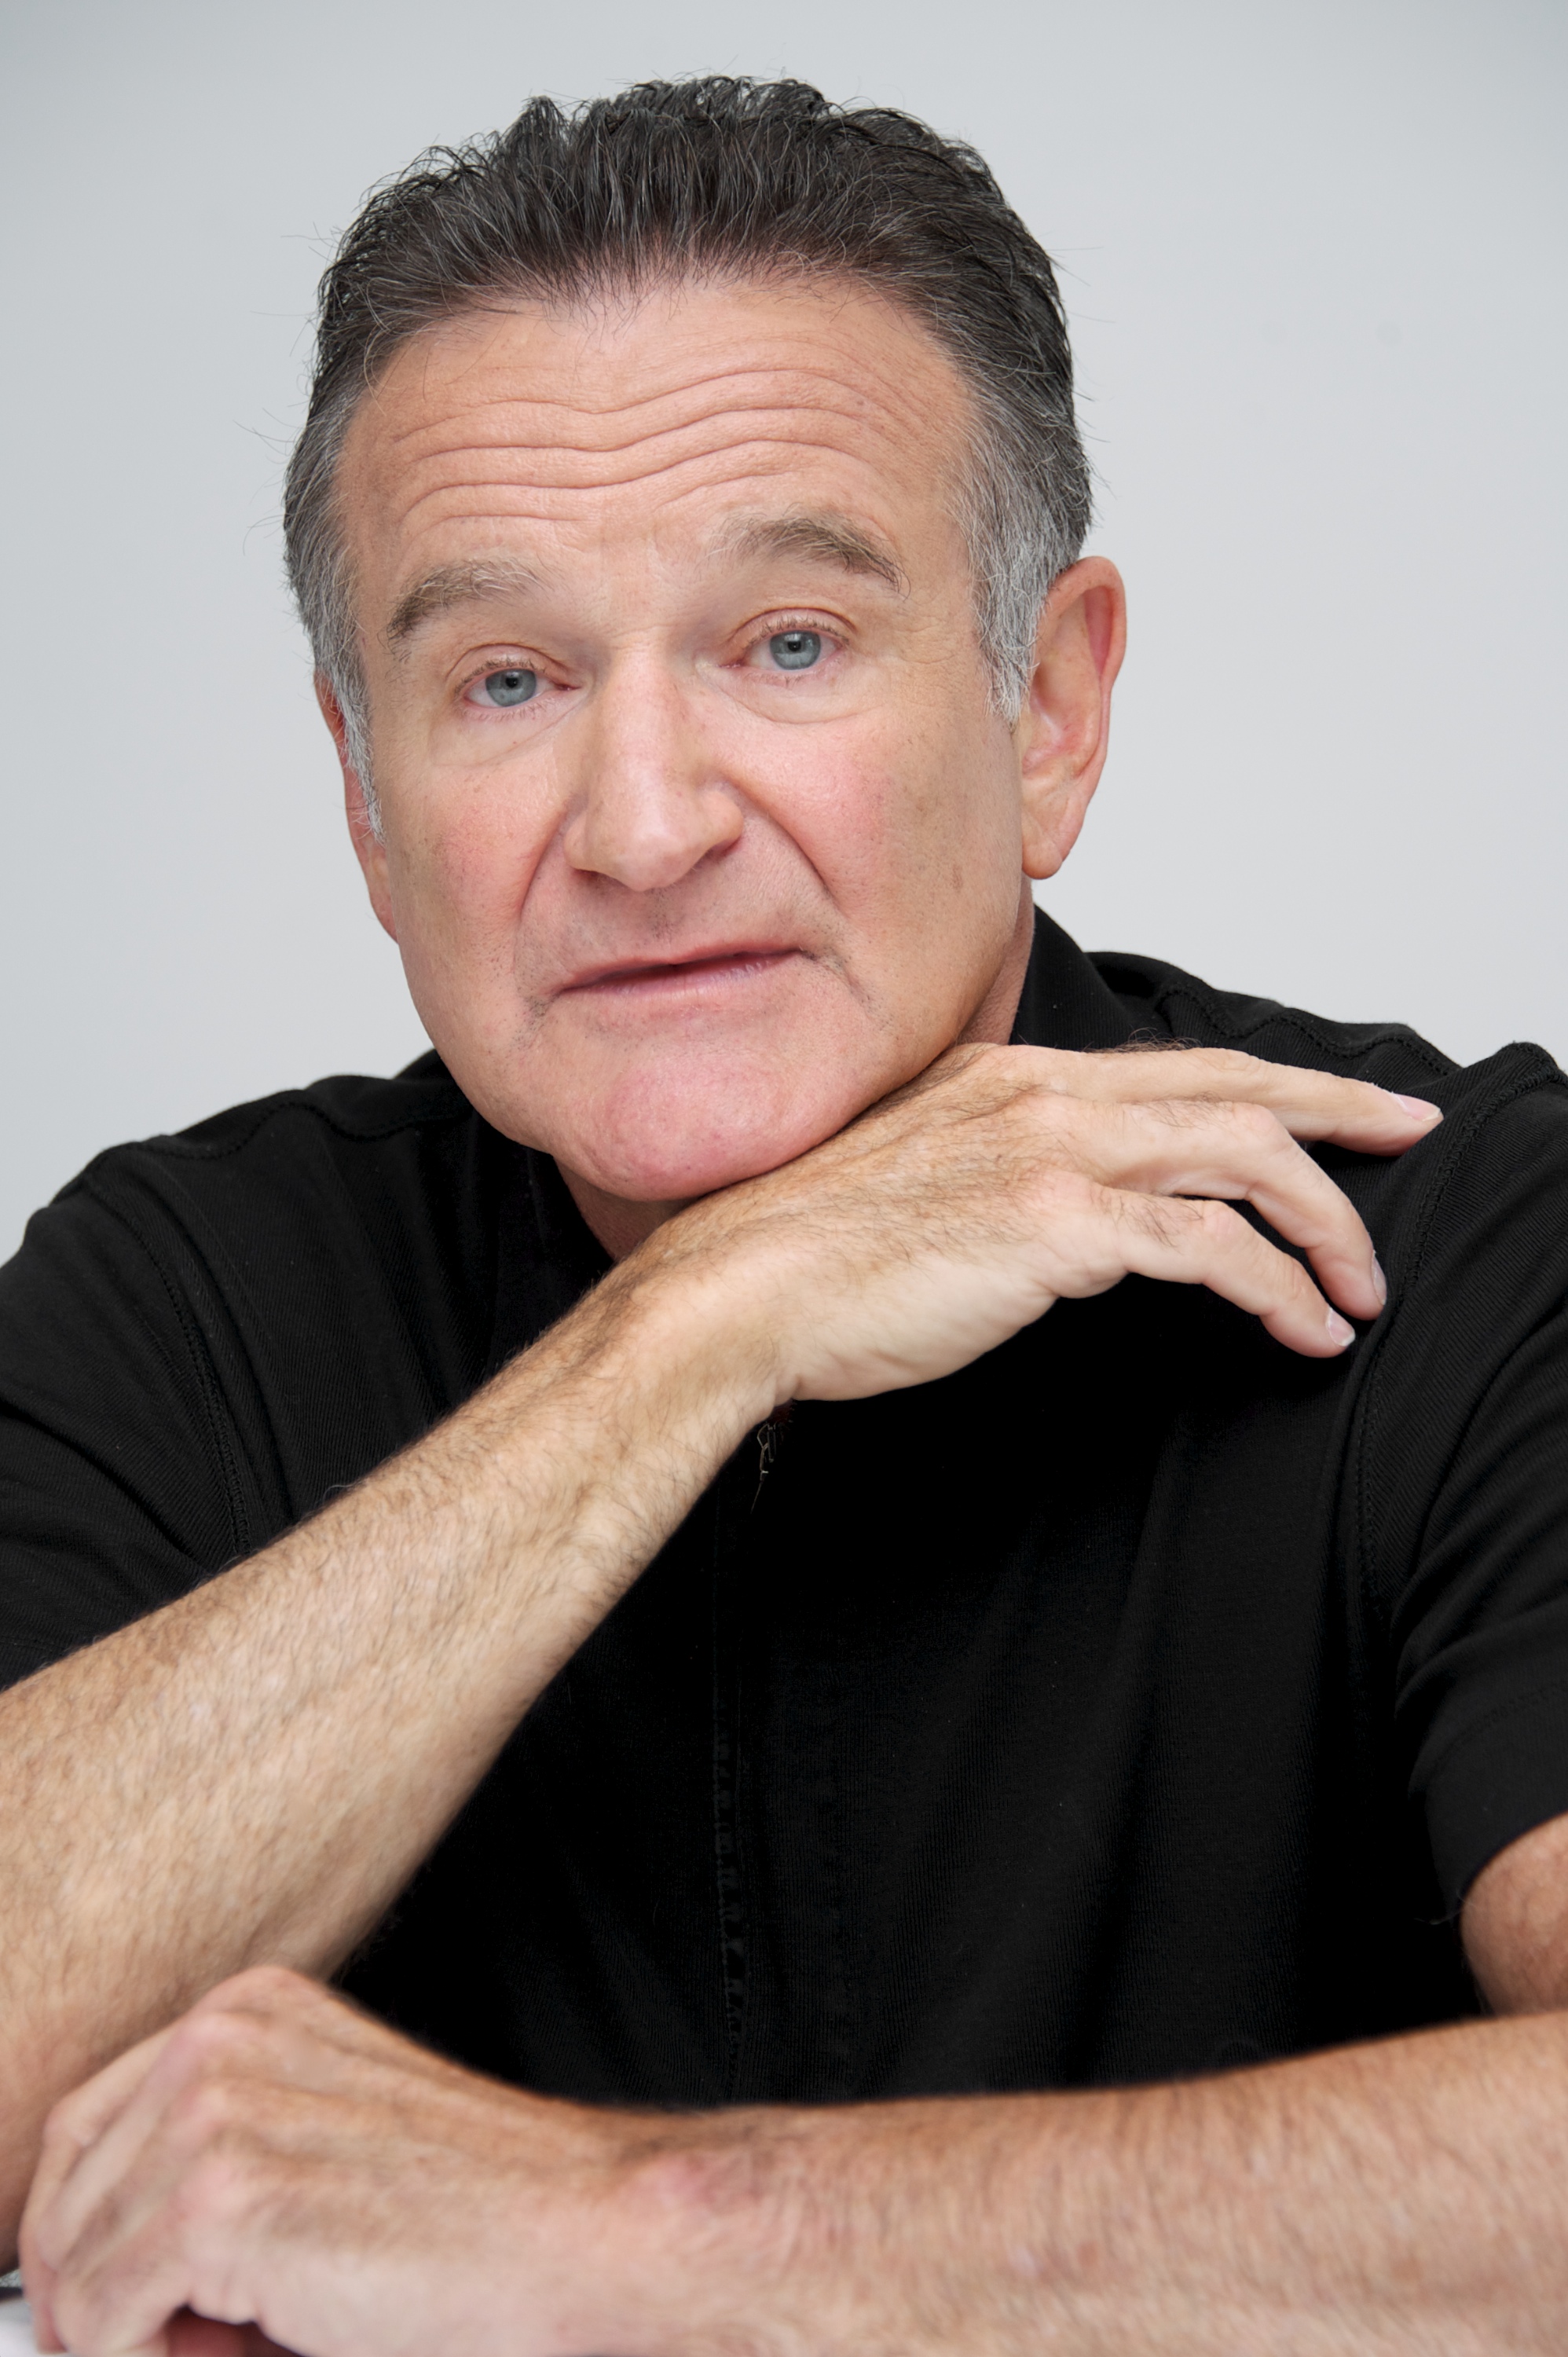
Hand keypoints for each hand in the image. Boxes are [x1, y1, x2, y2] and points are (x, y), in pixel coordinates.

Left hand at [19, 1970, 638, 2356]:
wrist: (571, 2233)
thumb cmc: (474, 2209)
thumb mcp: (321, 2146)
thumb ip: (214, 2169)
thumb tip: (111, 2268)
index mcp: (250, 2009)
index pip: (88, 2119)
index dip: (81, 2224)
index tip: (104, 2293)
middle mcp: (223, 2038)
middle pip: (63, 2186)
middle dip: (85, 2285)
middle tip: (144, 2342)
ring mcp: (218, 2111)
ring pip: (74, 2259)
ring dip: (122, 2330)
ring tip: (220, 2347)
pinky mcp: (224, 2202)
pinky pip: (105, 2316)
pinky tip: (223, 2354)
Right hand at [650, 1042, 1440, 1401]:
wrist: (736, 1292)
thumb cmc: (809, 1259)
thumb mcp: (917, 1184)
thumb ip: (996, 1173)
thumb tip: (1063, 1215)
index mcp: (1006, 1077)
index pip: (1174, 1066)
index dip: (1270, 1082)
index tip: (1334, 1104)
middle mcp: (1038, 1093)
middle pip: (1231, 1084)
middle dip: (1335, 1112)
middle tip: (1407, 1132)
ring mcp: (1049, 1149)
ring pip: (1240, 1155)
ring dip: (1322, 1223)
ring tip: (1362, 1285)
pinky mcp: (1055, 1223)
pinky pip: (1209, 1245)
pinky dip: (1276, 1286)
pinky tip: (1304, 1327)